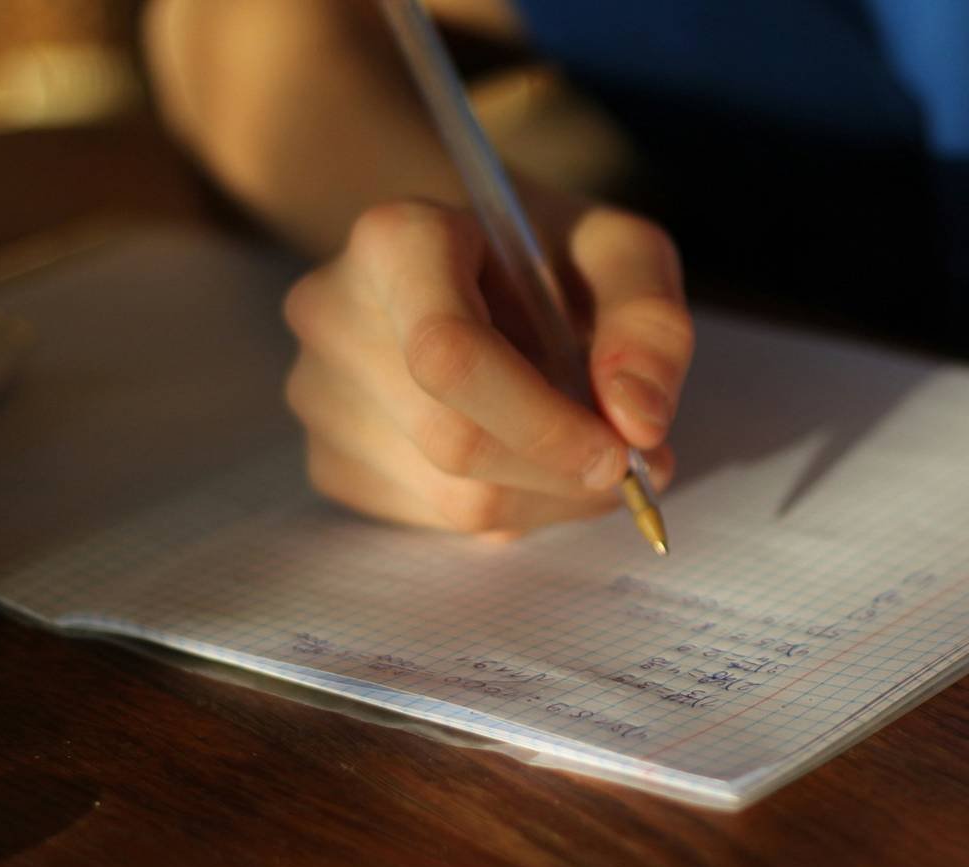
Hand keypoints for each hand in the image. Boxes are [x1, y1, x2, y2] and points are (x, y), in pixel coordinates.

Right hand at [281, 193, 689, 536]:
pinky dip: (507, 515)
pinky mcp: (330, 461)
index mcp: (396, 241)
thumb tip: (640, 425)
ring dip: (546, 500)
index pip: (450, 355)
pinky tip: (524, 462)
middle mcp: (333, 315)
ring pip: (449, 499)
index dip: (542, 422)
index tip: (621, 452)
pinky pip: (434, 524)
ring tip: (580, 452)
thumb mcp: (623, 253)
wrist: (467, 259)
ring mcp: (319, 395)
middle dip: (560, 474)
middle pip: (453, 441)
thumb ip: (649, 325)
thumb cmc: (549, 254)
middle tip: (633, 466)